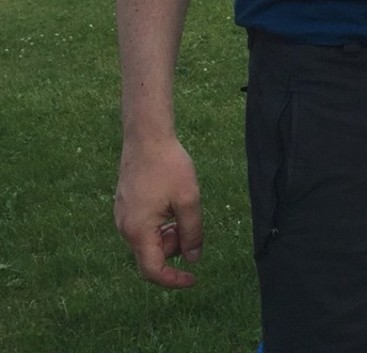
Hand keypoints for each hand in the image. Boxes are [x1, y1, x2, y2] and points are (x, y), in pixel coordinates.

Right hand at [114, 136, 202, 288]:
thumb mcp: (188, 200)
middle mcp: (124, 228)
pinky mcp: (124, 205)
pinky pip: (142, 226)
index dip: (174, 279)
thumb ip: (192, 232)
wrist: (146, 137)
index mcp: (138, 231)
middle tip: (190, 223)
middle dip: (175, 247)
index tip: (194, 278)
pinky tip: (169, 201)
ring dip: (168, 234)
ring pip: (148, 240)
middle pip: (152, 255)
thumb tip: (194, 258)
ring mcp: (121, 216)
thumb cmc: (169, 166)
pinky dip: (159, 224)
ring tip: (181, 207)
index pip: (153, 270)